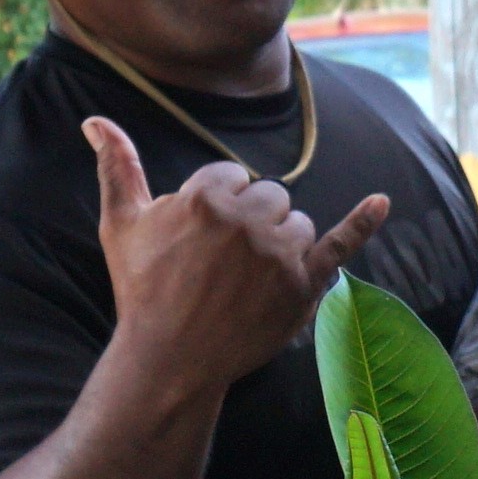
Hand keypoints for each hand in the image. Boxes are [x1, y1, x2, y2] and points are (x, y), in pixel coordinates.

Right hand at [89, 117, 378, 381]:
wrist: (168, 359)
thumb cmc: (141, 290)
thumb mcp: (121, 224)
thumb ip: (117, 166)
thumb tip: (94, 120)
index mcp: (206, 197)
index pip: (231, 177)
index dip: (217, 207)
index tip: (200, 240)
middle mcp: (247, 220)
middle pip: (270, 197)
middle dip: (250, 222)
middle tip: (222, 264)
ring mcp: (279, 254)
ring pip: (298, 224)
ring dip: (281, 242)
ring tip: (247, 279)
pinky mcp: (303, 285)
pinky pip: (340, 244)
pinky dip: (364, 222)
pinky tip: (383, 202)